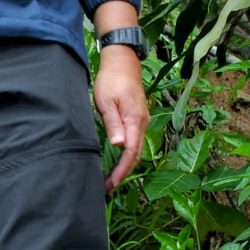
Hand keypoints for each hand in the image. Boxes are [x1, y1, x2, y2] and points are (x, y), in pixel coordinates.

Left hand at [94, 46, 148, 193]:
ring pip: (136, 149)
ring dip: (125, 165)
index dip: (122, 171)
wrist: (122, 61)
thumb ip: (113, 124)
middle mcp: (142, 123)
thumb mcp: (107, 101)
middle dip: (123, 173)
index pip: (131, 153)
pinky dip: (127, 154)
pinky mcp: (137, 118)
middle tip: (108, 187)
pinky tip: (118, 160)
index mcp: (135, 120)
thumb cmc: (112, 79)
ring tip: (111, 178)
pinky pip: (134, 141)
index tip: (111, 184)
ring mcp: (141, 120)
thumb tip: (120, 146)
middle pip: (136, 155)